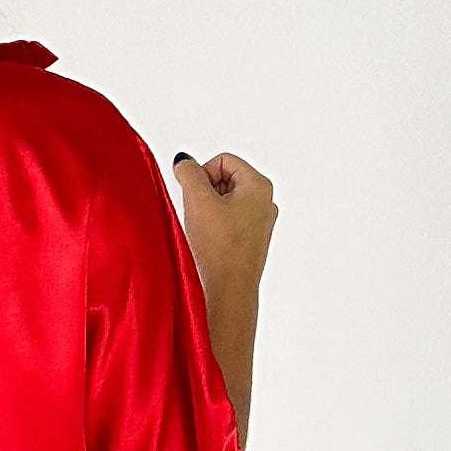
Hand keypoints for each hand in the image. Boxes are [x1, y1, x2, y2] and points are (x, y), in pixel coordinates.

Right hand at [171, 149, 277, 293]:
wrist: (228, 290)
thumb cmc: (220, 249)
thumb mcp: (197, 200)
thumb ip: (189, 173)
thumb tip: (185, 162)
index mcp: (260, 186)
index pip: (223, 160)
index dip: (203, 173)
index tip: (195, 195)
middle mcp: (265, 202)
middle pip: (226, 179)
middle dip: (206, 192)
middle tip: (198, 213)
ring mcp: (259, 223)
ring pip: (225, 201)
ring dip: (208, 210)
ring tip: (203, 229)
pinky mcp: (250, 241)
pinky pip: (228, 222)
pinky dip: (214, 226)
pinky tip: (208, 241)